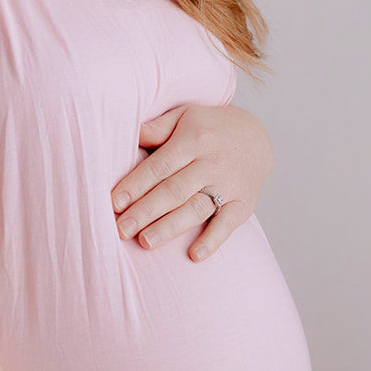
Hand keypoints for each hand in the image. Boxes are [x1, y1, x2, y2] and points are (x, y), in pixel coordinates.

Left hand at [110, 103, 273, 261]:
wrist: (256, 138)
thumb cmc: (208, 128)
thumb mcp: (184, 116)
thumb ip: (157, 128)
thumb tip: (127, 132)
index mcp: (194, 139)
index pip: (160, 166)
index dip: (136, 185)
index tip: (114, 203)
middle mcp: (212, 162)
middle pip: (174, 190)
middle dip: (146, 211)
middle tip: (121, 230)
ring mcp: (230, 185)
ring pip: (196, 208)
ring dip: (170, 227)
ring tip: (146, 242)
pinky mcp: (244, 203)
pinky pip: (228, 224)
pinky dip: (213, 240)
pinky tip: (194, 255)